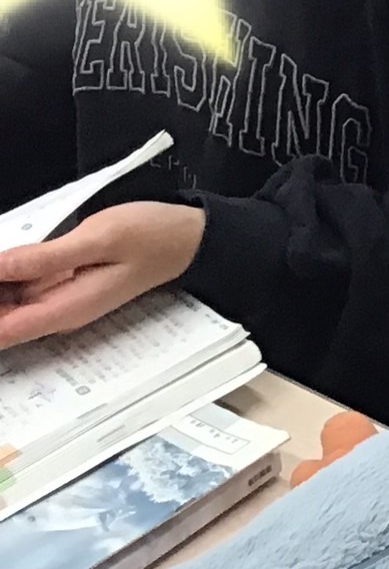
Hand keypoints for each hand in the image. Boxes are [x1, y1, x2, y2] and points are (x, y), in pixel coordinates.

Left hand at [0, 203, 205, 349]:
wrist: (188, 238)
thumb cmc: (151, 235)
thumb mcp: (99, 238)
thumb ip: (44, 257)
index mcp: (64, 309)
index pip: (1, 333)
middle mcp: (57, 313)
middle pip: (1, 322)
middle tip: (0, 260)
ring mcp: (60, 301)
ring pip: (7, 306)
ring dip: (1, 283)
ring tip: (5, 256)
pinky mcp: (63, 286)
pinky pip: (22, 289)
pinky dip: (8, 276)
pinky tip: (8, 257)